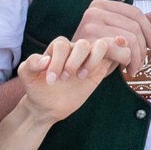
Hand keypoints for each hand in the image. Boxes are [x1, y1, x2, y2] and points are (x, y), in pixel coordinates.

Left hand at [17, 35, 131, 122]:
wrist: (46, 105)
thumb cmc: (37, 87)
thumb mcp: (27, 76)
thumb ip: (30, 64)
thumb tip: (45, 59)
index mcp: (57, 48)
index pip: (62, 45)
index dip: (57, 61)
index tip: (52, 81)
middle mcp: (74, 50)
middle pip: (82, 44)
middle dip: (74, 62)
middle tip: (65, 79)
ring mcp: (88, 59)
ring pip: (100, 45)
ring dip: (94, 59)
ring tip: (82, 76)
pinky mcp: (99, 69)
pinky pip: (113, 55)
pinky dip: (120, 50)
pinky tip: (123, 50)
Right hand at [71, 0, 150, 73]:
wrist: (74, 69)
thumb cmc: (96, 52)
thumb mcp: (118, 36)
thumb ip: (136, 26)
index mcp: (101, 5)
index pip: (135, 13)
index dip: (149, 30)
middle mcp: (94, 11)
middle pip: (134, 26)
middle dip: (143, 48)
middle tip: (141, 63)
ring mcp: (90, 25)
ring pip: (131, 39)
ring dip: (137, 58)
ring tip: (134, 68)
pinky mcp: (90, 42)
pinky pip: (123, 50)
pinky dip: (128, 61)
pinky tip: (125, 69)